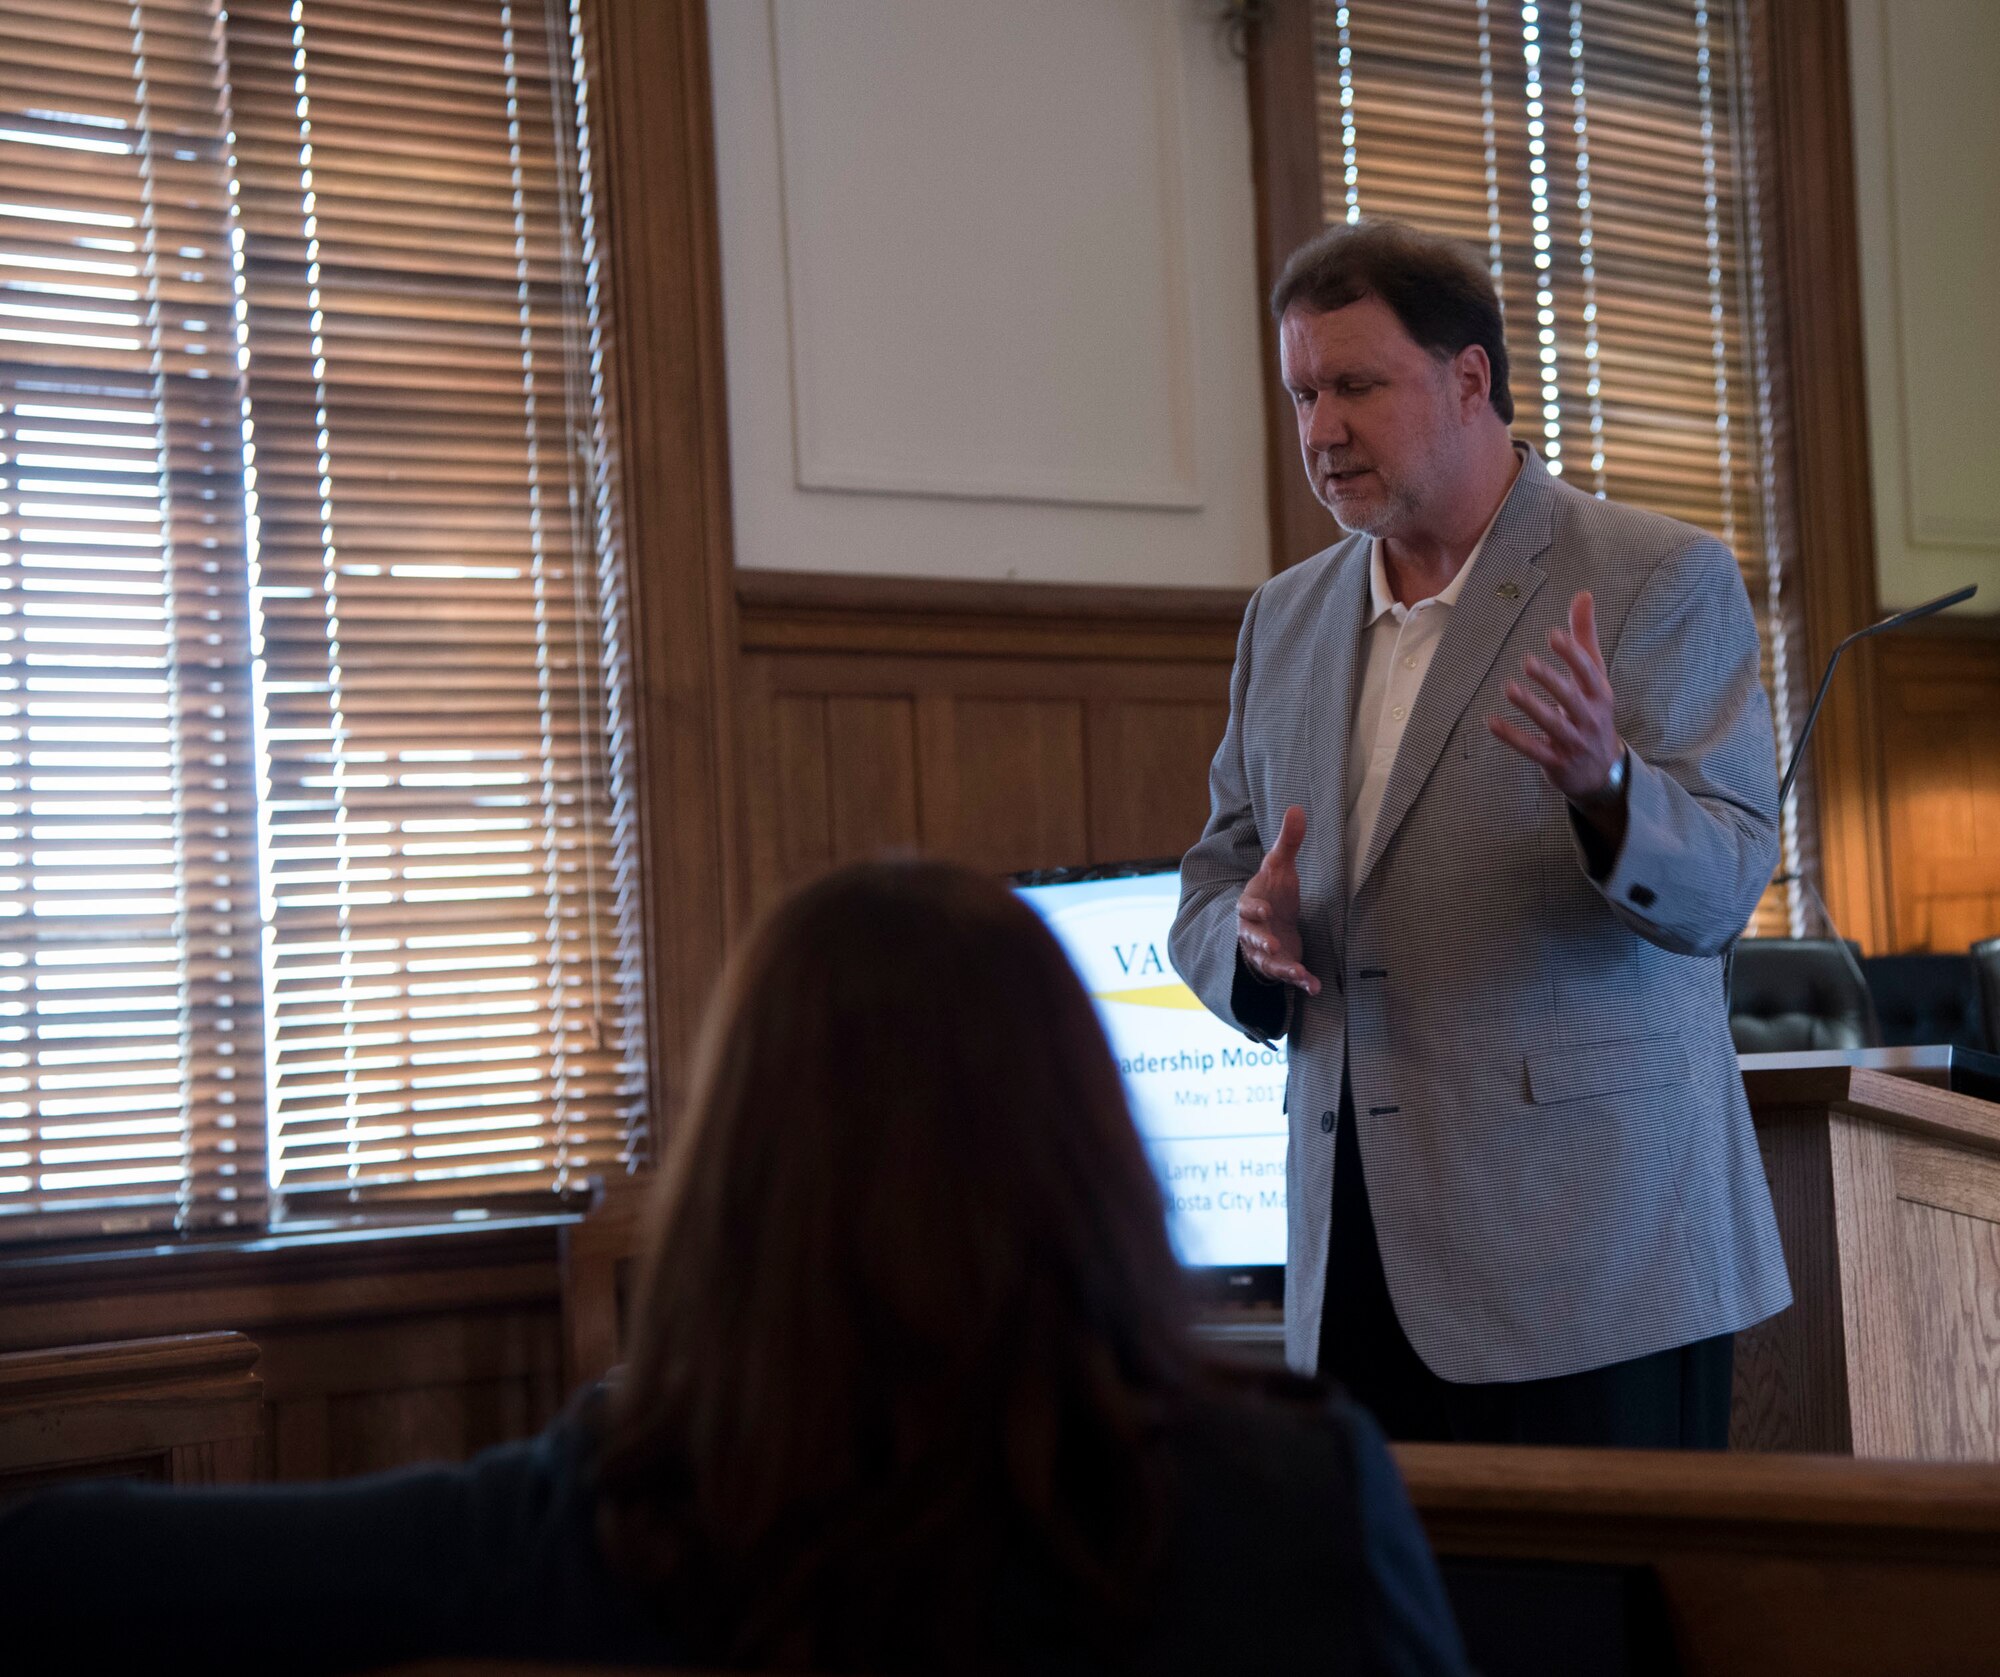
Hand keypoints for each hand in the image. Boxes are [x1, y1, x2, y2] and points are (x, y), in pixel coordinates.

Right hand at [1236, 804, 1320, 995]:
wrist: (1271, 921)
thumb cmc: (1273, 892)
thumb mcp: (1280, 867)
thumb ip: (1287, 842)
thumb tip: (1297, 807)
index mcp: (1251, 905)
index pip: (1246, 908)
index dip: (1253, 910)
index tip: (1264, 910)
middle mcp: (1253, 931)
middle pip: (1252, 939)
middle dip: (1261, 942)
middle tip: (1272, 945)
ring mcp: (1265, 952)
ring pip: (1268, 963)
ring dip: (1281, 968)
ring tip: (1296, 973)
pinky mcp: (1280, 966)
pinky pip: (1287, 976)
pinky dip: (1300, 982)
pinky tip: (1315, 987)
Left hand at [1488, 591, 1624, 805]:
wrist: (1603, 771)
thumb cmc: (1593, 712)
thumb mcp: (1594, 678)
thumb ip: (1584, 638)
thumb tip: (1583, 594)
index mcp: (1600, 694)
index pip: (1589, 671)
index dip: (1573, 654)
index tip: (1554, 635)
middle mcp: (1590, 717)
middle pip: (1571, 697)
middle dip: (1551, 680)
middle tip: (1527, 662)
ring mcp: (1573, 742)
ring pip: (1552, 724)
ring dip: (1531, 707)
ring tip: (1509, 688)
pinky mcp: (1556, 761)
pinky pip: (1532, 749)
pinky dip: (1512, 737)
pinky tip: (1491, 722)